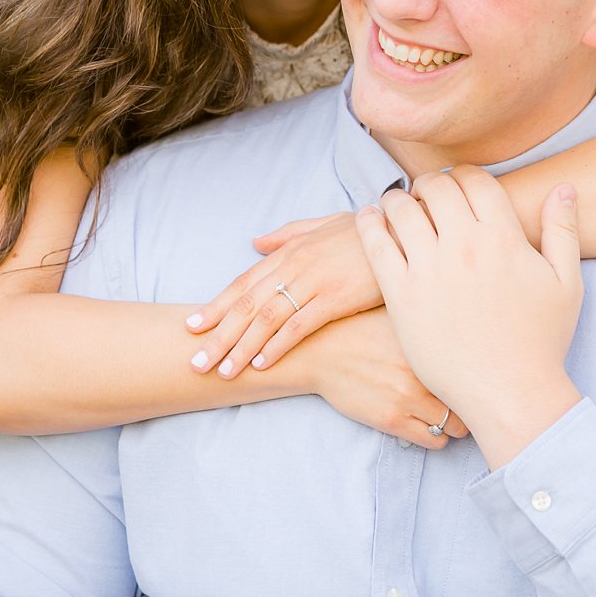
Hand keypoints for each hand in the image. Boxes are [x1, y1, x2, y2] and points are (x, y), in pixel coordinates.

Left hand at [185, 211, 383, 377]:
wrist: (404, 228)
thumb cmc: (365, 230)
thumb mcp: (323, 224)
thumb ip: (287, 234)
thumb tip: (257, 243)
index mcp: (289, 251)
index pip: (243, 283)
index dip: (216, 307)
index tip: (191, 328)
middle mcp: (295, 265)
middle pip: (247, 304)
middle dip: (218, 335)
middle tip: (195, 362)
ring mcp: (314, 281)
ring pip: (267, 318)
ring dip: (241, 347)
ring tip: (223, 371)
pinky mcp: (336, 298)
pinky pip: (300, 325)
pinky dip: (278, 346)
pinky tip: (262, 364)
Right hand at [303, 307, 468, 448]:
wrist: (320, 350)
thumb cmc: (362, 326)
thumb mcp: (400, 311)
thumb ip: (432, 316)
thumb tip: (467, 315)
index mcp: (430, 339)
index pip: (476, 362)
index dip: (479, 371)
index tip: (478, 376)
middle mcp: (424, 368)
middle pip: (470, 396)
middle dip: (470, 401)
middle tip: (465, 399)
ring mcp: (408, 396)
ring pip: (457, 425)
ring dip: (456, 423)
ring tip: (448, 414)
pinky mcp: (392, 419)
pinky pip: (434, 440)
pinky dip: (438, 436)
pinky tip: (429, 424)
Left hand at [357, 166, 583, 469]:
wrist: (510, 392)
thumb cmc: (541, 342)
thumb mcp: (566, 282)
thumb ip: (564, 230)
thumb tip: (563, 187)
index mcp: (504, 237)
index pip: (475, 180)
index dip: (464, 175)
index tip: (457, 182)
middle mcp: (465, 246)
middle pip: (436, 188)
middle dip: (430, 183)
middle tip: (424, 192)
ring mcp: (430, 270)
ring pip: (402, 210)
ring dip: (397, 199)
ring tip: (395, 204)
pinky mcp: (402, 296)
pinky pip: (376, 246)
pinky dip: (369, 224)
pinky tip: (368, 218)